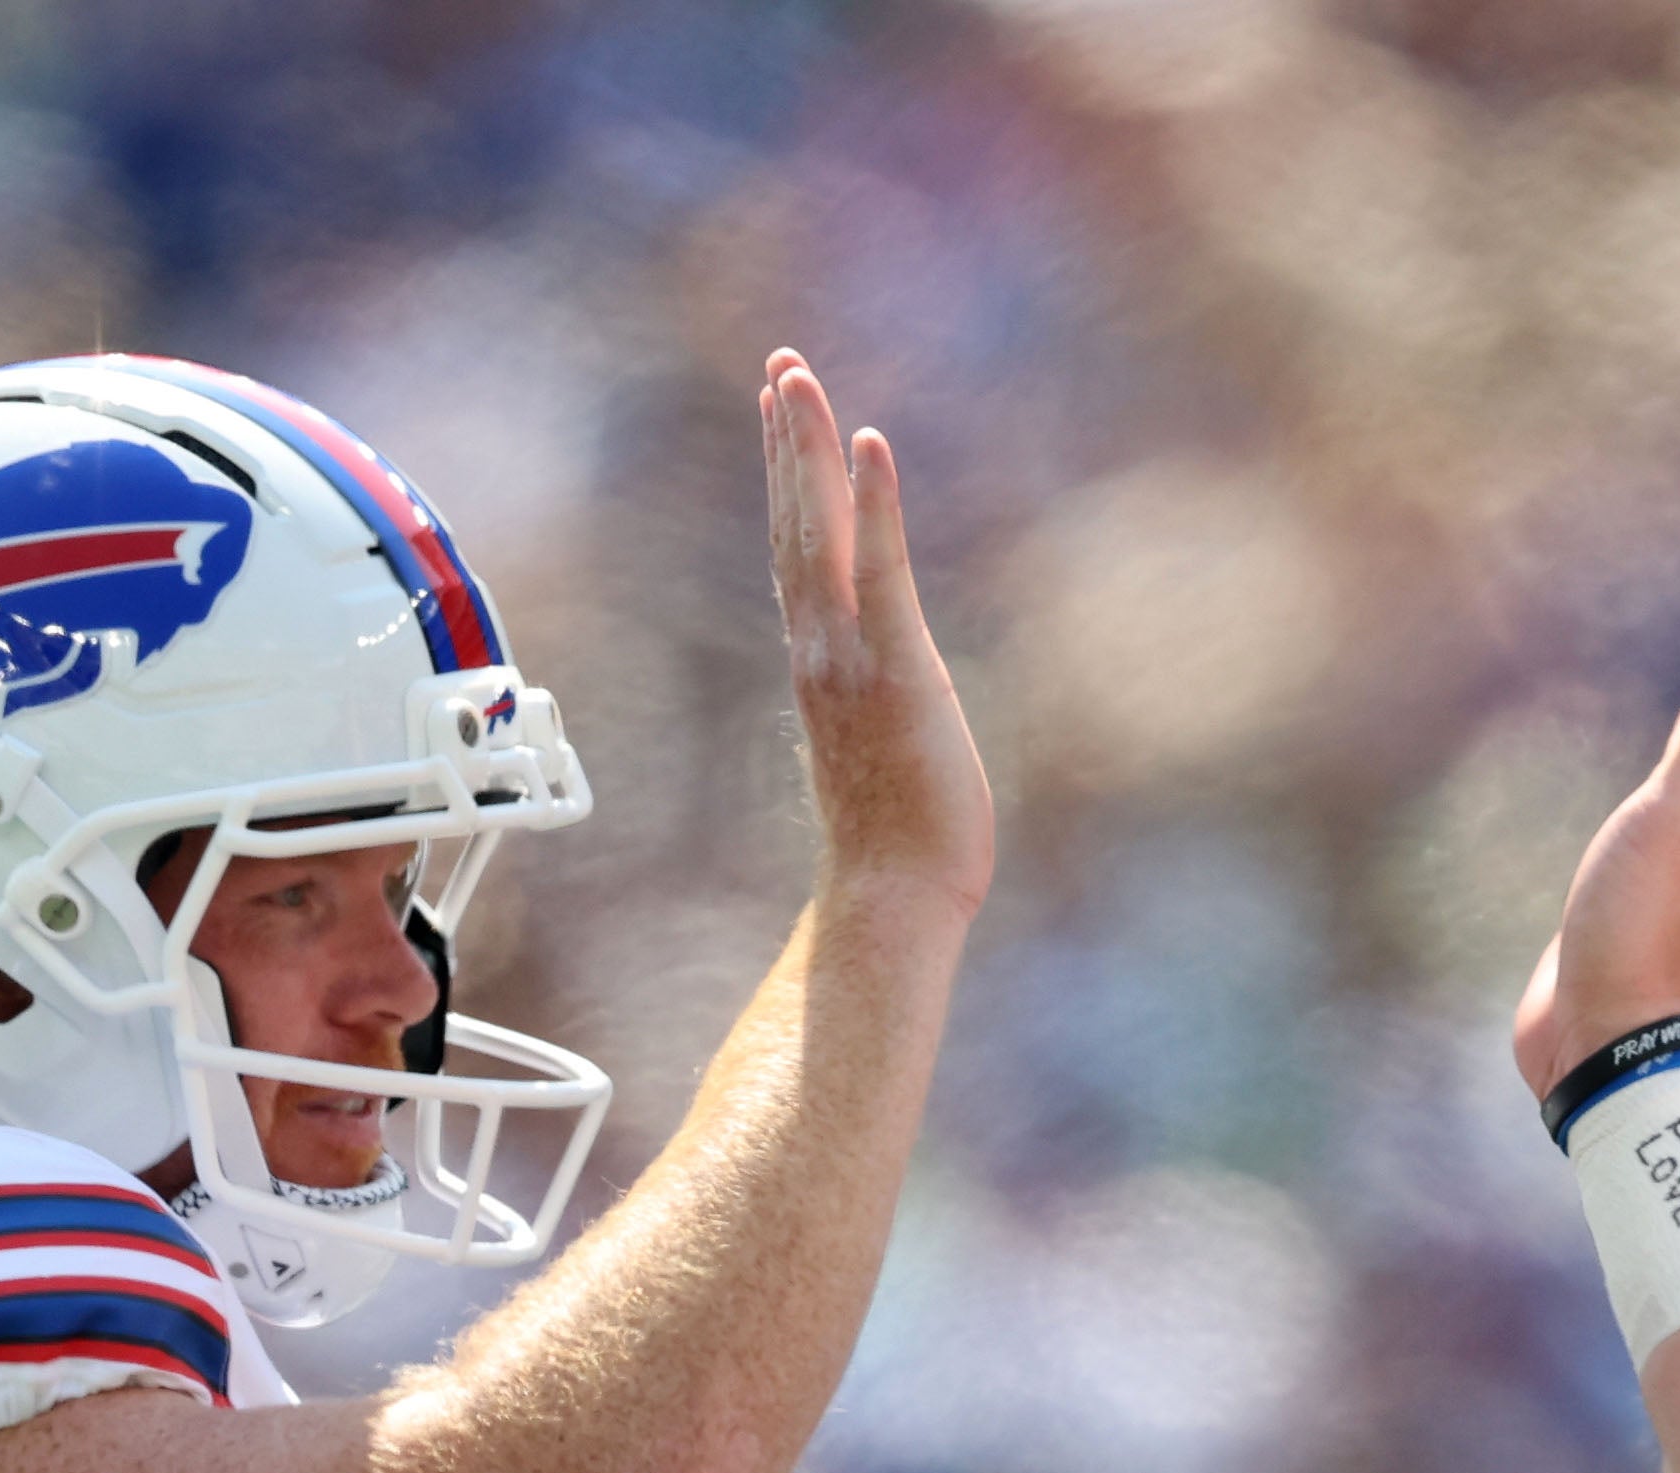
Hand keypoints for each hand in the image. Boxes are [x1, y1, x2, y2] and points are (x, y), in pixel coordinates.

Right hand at [761, 348, 994, 921]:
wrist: (891, 898)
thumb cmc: (897, 844)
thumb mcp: (883, 753)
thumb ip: (872, 710)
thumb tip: (880, 704)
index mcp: (821, 664)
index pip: (797, 553)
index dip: (788, 481)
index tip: (782, 415)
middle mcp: (821, 650)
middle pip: (792, 524)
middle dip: (787, 441)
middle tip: (782, 366)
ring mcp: (849, 657)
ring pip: (815, 533)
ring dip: (808, 451)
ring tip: (797, 380)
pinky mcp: (897, 668)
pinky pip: (880, 570)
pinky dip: (870, 505)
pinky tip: (869, 443)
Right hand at [1511, 652, 1679, 1102]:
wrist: (1599, 1035)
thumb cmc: (1638, 926)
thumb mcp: (1677, 819)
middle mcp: (1678, 867)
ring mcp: (1637, 904)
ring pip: (1649, 843)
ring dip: (1652, 814)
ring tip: (1652, 790)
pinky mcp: (1596, 938)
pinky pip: (1608, 883)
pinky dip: (1609, 859)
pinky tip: (1601, 862)